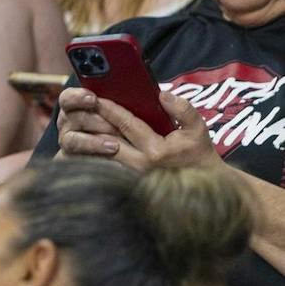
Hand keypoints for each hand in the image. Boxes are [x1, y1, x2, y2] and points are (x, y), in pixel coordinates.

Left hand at [56, 87, 221, 172]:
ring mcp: (133, 177)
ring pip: (103, 155)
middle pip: (107, 139)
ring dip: (91, 139)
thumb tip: (162, 94)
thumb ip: (182, 110)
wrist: (205, 190)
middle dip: (94, 122)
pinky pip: (107, 167)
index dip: (109, 109)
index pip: (126, 124)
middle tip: (81, 108)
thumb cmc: (199, 156)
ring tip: (80, 124)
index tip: (96, 97)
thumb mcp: (198, 130)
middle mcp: (140, 165)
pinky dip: (95, 155)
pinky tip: (87, 144)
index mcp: (156, 150)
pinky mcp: (129, 184)